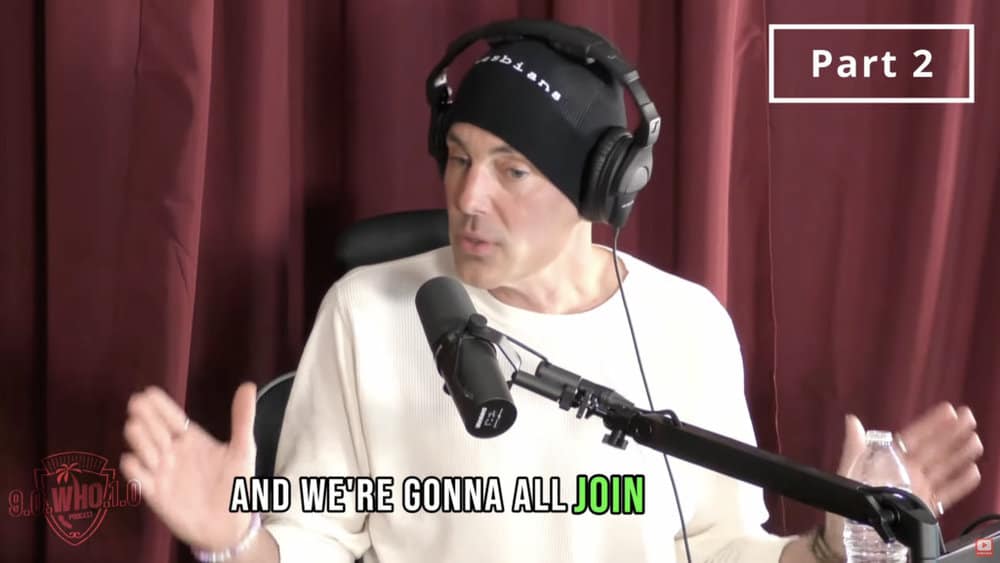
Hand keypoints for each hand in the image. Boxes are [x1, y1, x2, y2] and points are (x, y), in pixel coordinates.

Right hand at [120, 383, 258, 550]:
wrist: (231, 524)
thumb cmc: (236, 484)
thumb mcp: (243, 449)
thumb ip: (242, 418)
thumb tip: (248, 386)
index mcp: (191, 439)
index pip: (171, 417)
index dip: (160, 405)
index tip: (149, 392)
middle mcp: (173, 452)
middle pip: (154, 430)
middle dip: (145, 417)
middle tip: (138, 404)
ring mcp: (163, 472)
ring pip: (143, 450)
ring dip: (139, 440)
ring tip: (136, 427)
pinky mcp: (156, 494)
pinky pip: (139, 480)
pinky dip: (134, 470)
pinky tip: (133, 460)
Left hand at [823, 403, 983, 552]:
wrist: (848, 530)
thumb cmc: (846, 496)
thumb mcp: (849, 467)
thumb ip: (854, 444)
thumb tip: (851, 420)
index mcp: (891, 458)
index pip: (915, 436)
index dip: (931, 423)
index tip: (948, 410)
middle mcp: (908, 471)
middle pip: (934, 449)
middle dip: (951, 433)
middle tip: (969, 417)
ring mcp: (918, 488)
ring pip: (943, 468)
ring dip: (958, 455)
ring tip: (974, 441)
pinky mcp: (924, 507)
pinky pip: (945, 494)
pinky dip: (959, 484)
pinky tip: (972, 472)